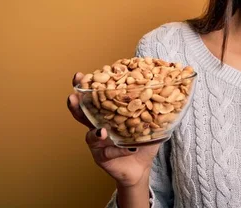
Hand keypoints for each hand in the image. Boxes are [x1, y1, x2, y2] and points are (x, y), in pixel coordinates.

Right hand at [67, 72, 160, 187]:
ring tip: (101, 131)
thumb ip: (154, 105)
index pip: (96, 97)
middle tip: (73, 95)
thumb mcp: (150, 120)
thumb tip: (167, 84)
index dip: (86, 87)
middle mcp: (98, 125)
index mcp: (108, 113)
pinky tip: (128, 148)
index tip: (79, 76)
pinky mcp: (101, 157)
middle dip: (76, 104)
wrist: (141, 165)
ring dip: (95, 132)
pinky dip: (118, 150)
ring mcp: (97, 142)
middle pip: (82, 113)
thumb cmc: (143, 139)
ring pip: (90, 135)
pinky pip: (108, 152)